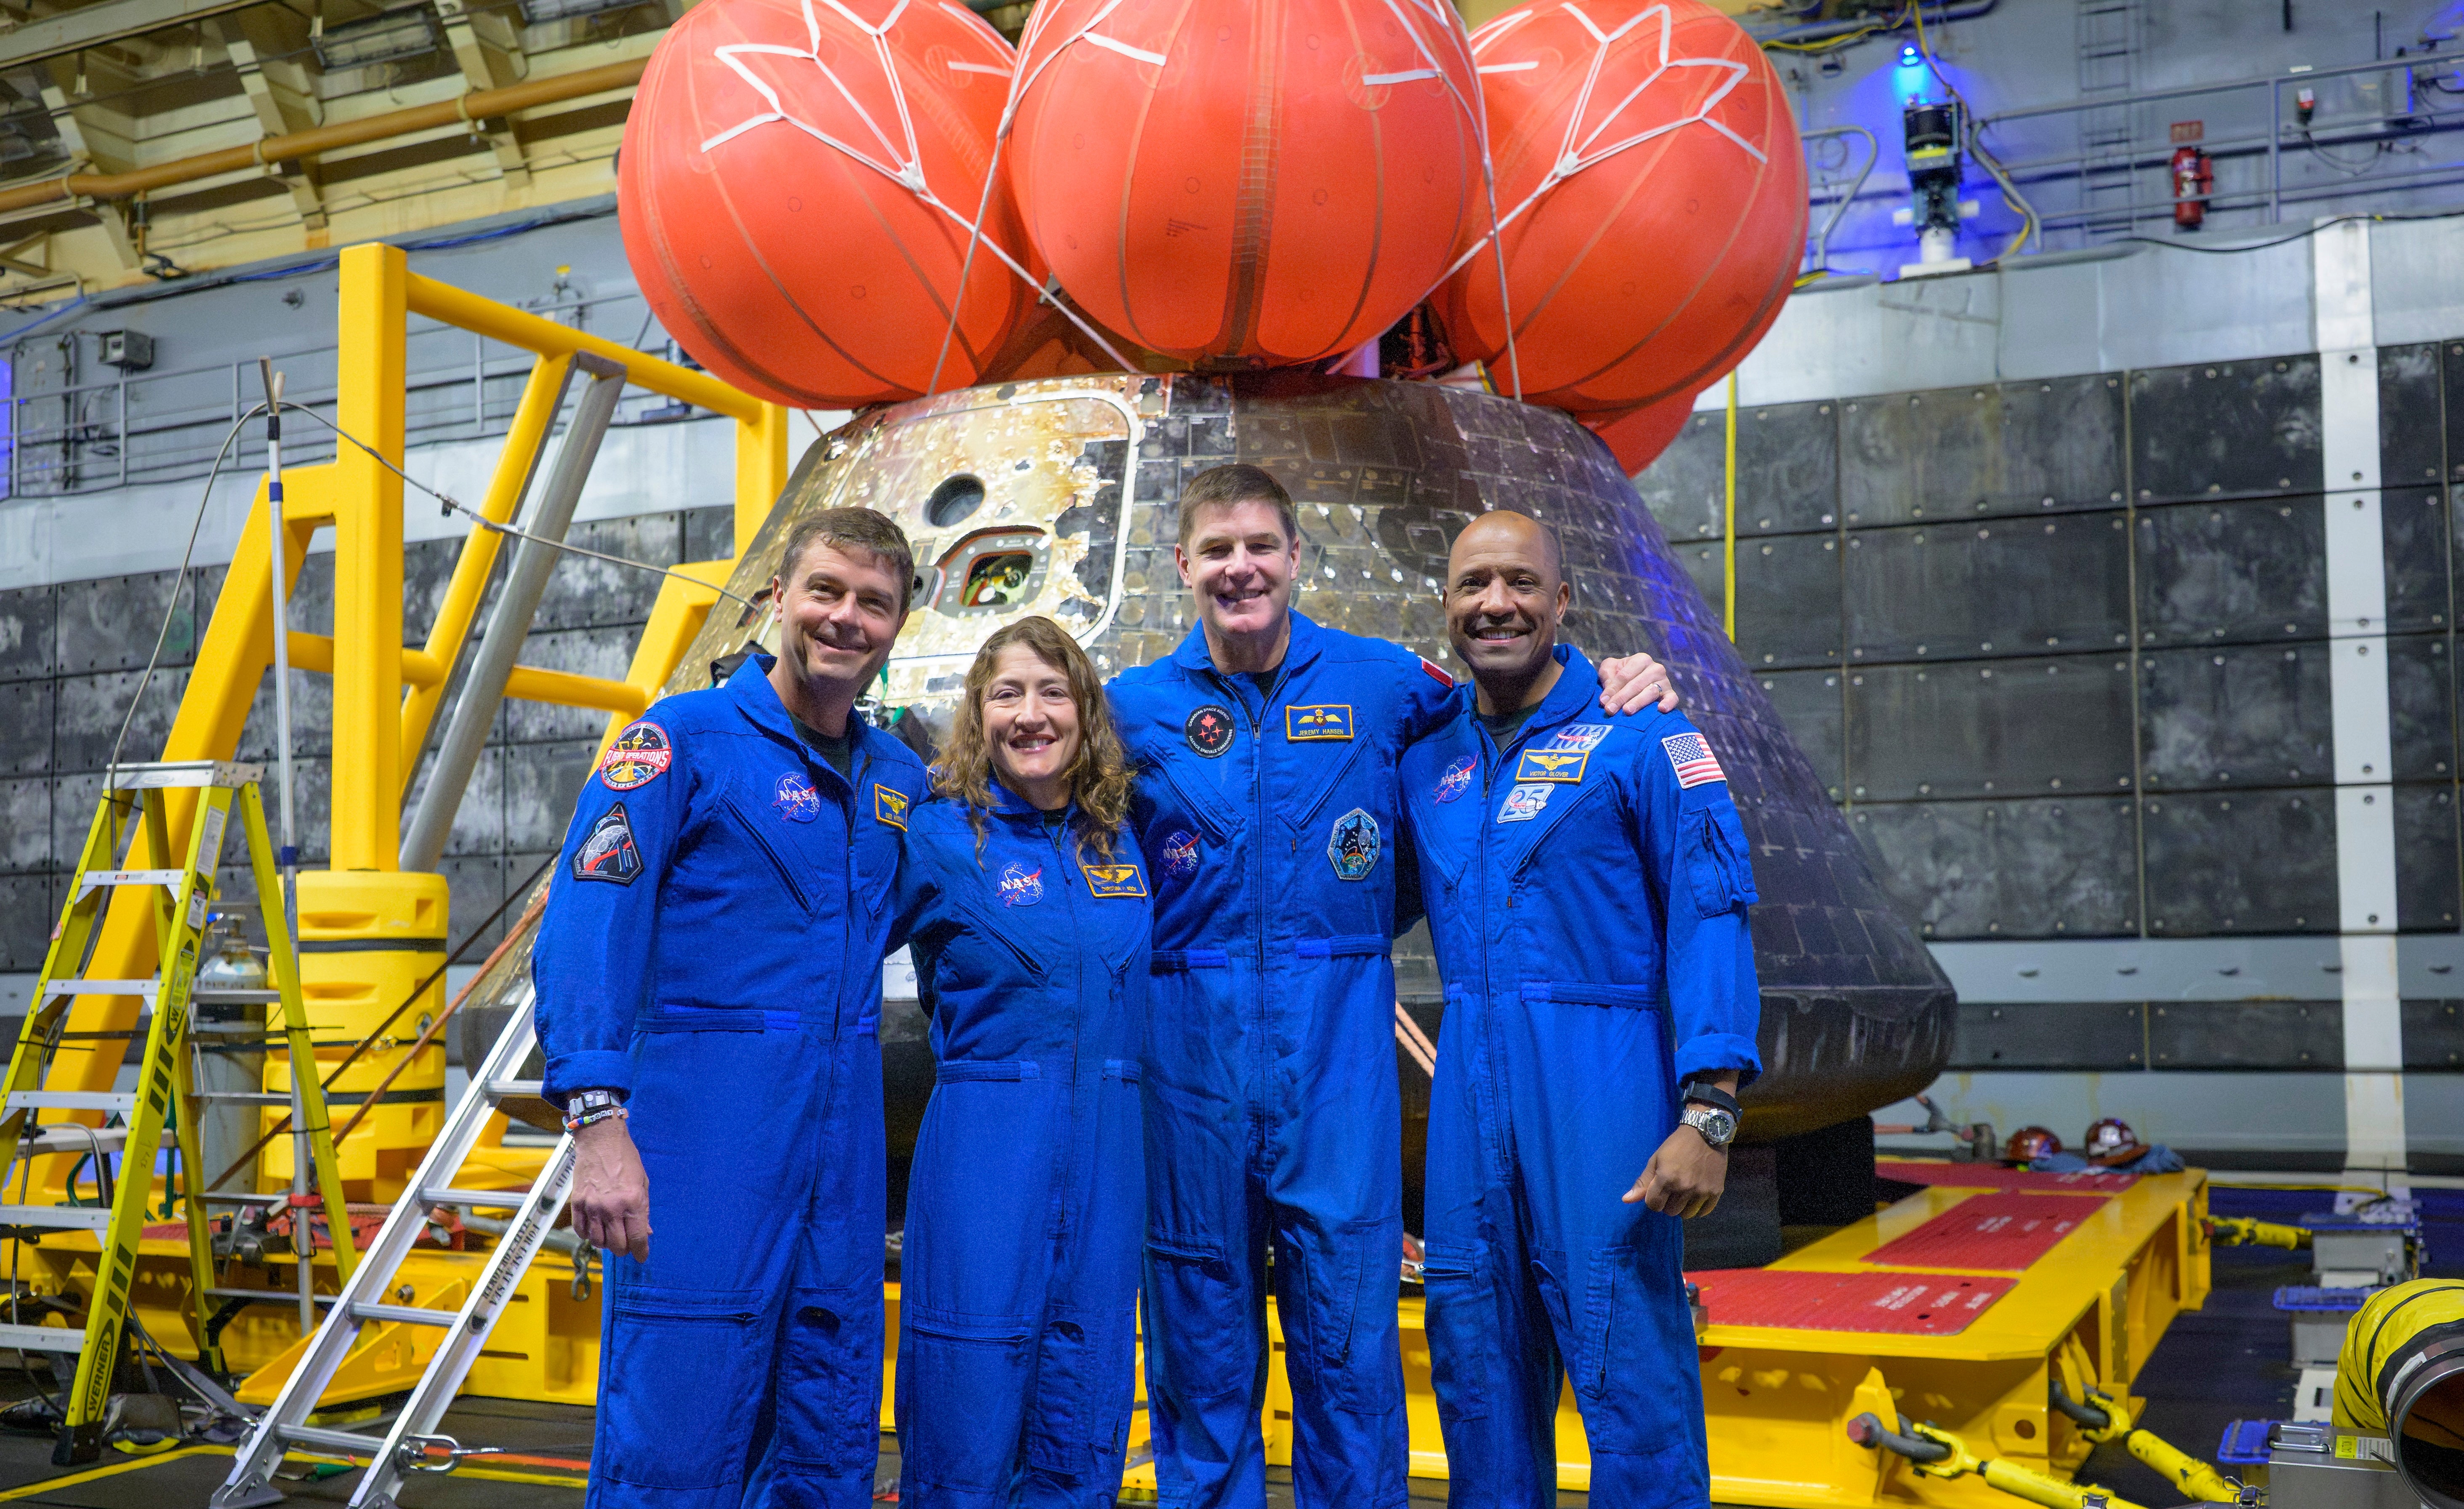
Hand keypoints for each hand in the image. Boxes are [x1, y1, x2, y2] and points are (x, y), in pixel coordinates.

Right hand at [570, 1116, 650, 1259]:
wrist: (601, 1140)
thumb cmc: (626, 1158)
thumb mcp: (642, 1183)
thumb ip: (644, 1210)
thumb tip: (646, 1232)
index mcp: (633, 1201)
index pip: (637, 1237)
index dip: (640, 1251)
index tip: (642, 1256)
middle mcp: (612, 1207)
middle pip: (617, 1245)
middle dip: (624, 1249)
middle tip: (626, 1244)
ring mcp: (593, 1206)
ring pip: (598, 1241)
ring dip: (606, 1243)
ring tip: (611, 1235)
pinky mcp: (578, 1203)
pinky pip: (581, 1230)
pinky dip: (588, 1234)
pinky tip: (595, 1228)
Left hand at [1597, 651, 1678, 714]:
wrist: (1636, 682)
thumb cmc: (1621, 675)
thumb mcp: (1610, 669)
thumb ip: (1606, 676)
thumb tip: (1606, 696)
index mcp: (1641, 659)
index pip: (1625, 675)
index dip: (1613, 688)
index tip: (1603, 701)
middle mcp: (1655, 668)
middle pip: (1636, 684)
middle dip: (1621, 698)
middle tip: (1610, 710)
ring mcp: (1664, 681)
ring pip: (1650, 692)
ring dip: (1638, 702)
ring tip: (1627, 711)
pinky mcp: (1671, 693)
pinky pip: (1672, 698)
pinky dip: (1668, 703)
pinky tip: (1661, 709)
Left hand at [1625, 1123, 1726, 1217]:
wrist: (1705, 1133)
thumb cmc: (1677, 1145)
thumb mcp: (1656, 1159)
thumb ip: (1643, 1182)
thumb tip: (1626, 1200)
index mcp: (1667, 1179)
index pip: (1653, 1205)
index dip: (1653, 1199)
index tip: (1657, 1191)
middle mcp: (1684, 1188)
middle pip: (1670, 1211)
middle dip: (1667, 1203)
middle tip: (1671, 1190)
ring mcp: (1702, 1191)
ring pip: (1686, 1214)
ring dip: (1682, 1207)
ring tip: (1684, 1193)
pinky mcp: (1716, 1192)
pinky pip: (1703, 1212)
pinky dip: (1697, 1207)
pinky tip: (1696, 1196)